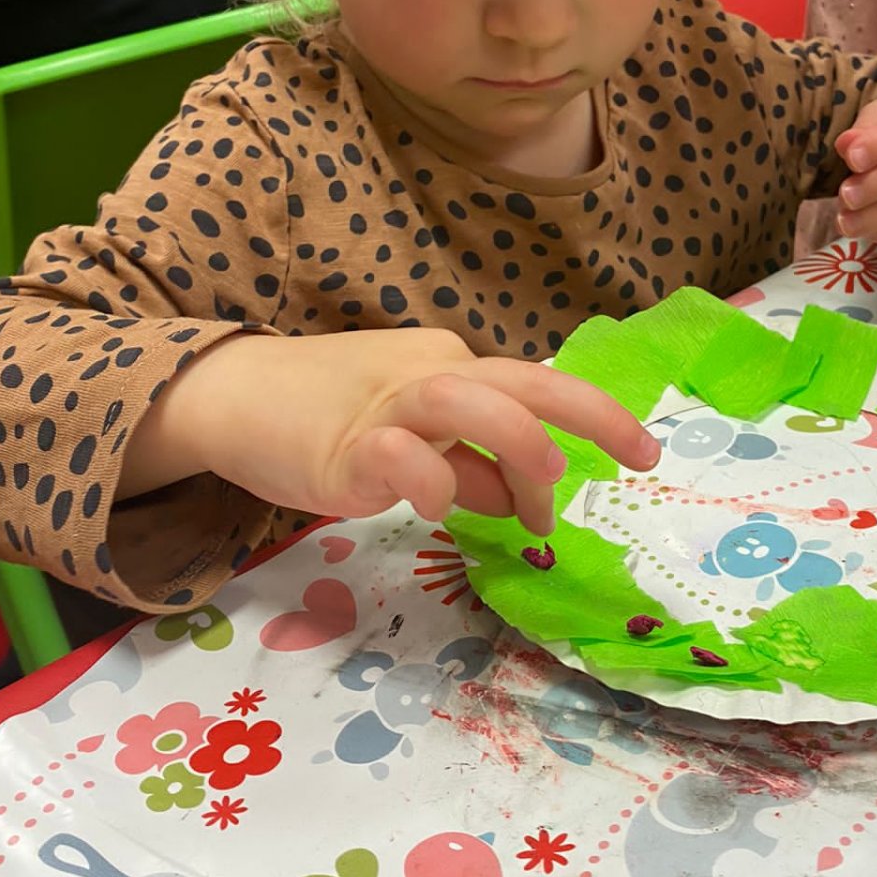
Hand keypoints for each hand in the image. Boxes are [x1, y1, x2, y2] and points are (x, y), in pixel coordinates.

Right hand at [121, 327, 659, 536]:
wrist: (232, 395)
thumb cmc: (329, 415)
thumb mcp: (418, 437)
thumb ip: (472, 467)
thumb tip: (523, 503)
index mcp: (453, 368)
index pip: (536, 388)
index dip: (596, 417)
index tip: (643, 454)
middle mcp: (430, 375)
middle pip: (525, 382)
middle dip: (593, 415)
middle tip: (638, 458)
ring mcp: (387, 407)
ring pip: (470, 402)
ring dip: (520, 443)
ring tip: (544, 492)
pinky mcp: (345, 446)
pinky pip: (402, 457)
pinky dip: (433, 482)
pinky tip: (438, 508)